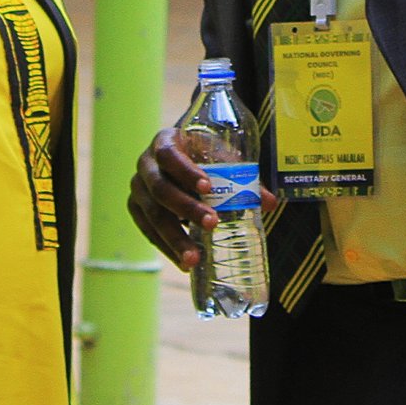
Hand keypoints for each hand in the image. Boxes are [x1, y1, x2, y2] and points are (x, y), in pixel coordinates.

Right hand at [127, 126, 276, 270]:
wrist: (179, 157)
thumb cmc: (201, 155)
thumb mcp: (218, 156)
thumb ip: (242, 175)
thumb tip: (269, 202)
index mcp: (164, 142)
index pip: (169, 155)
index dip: (186, 172)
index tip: (208, 188)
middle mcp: (145, 164)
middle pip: (160, 188)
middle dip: (186, 208)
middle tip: (213, 223)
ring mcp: (138, 188)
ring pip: (152, 215)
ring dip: (174, 237)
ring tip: (195, 259)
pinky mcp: (136, 209)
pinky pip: (148, 231)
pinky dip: (166, 247)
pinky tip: (184, 262)